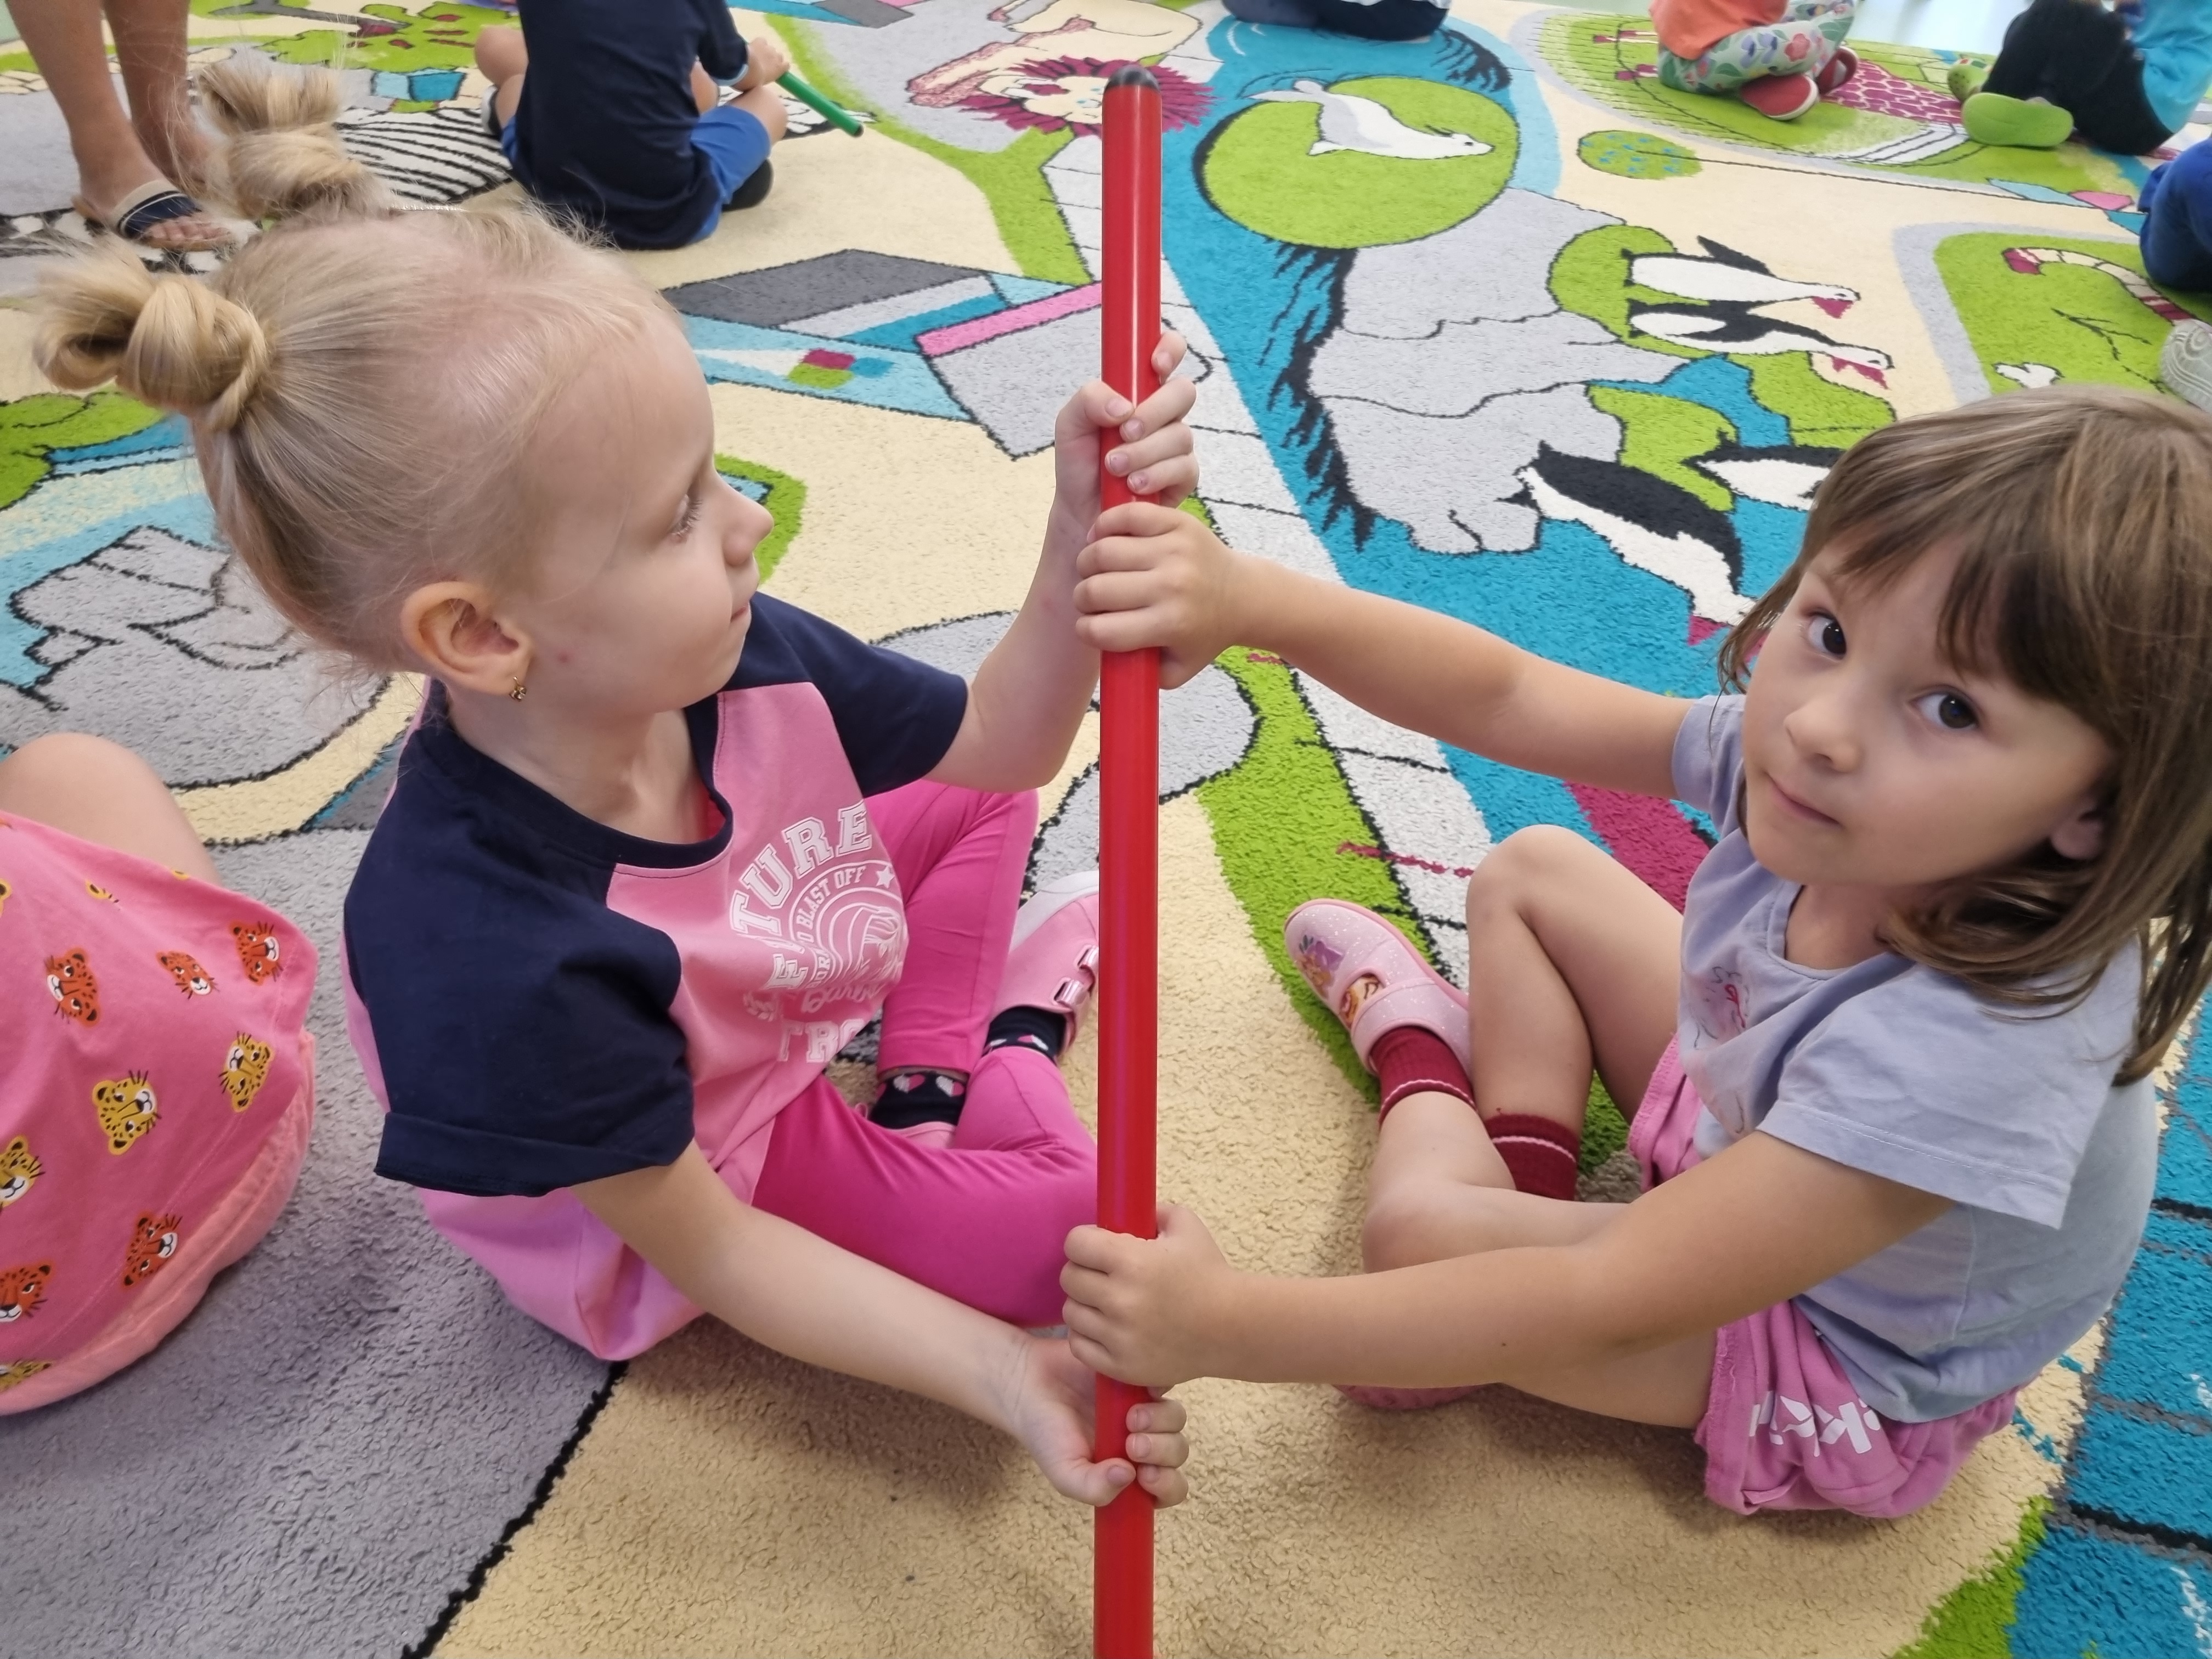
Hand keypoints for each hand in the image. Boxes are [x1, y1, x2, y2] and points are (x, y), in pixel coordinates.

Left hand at [743, 33, 791, 88]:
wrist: (746, 68)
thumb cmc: (753, 81)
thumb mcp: (761, 84)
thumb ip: (765, 79)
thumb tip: (760, 79)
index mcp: (779, 69)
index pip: (786, 65)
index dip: (781, 66)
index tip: (775, 69)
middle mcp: (777, 57)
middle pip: (779, 56)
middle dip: (773, 58)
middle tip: (764, 63)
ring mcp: (769, 48)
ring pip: (770, 48)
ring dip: (765, 51)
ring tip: (757, 56)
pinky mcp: (761, 41)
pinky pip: (762, 41)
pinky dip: (758, 44)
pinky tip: (753, 47)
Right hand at [1003, 1334, 1190, 1506]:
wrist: (1027, 1384)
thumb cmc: (1046, 1434)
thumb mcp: (1064, 1472)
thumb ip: (1093, 1488)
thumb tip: (1129, 1476)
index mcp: (1129, 1474)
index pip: (1169, 1489)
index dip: (1166, 1485)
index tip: (1145, 1475)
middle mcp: (1142, 1443)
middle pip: (1177, 1452)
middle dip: (1161, 1451)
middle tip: (1132, 1443)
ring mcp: (1142, 1410)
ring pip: (1175, 1419)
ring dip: (1160, 1421)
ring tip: (1131, 1416)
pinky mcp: (1137, 1379)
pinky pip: (1165, 1383)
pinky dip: (1159, 1386)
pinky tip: (1136, 1389)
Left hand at [1051, 333, 1199, 535]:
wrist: (1081, 513)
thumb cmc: (1079, 463)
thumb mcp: (1070, 424)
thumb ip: (1090, 399)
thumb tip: (1125, 406)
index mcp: (1139, 389)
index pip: (1168, 351)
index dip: (1170, 349)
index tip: (1155, 365)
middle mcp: (1164, 413)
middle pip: (1183, 392)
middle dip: (1154, 412)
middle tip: (1123, 433)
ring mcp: (1176, 444)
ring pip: (1181, 435)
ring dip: (1144, 452)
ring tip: (1115, 468)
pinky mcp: (1183, 476)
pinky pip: (1185, 468)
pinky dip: (1156, 475)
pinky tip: (1134, 485)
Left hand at [1060, 1204, 1238, 1387]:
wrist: (1234, 1328)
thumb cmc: (1209, 1273)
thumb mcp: (1186, 1226)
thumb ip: (1152, 1210)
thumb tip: (1124, 1210)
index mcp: (1132, 1261)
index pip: (1075, 1243)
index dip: (1084, 1240)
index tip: (1096, 1245)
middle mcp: (1121, 1299)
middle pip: (1069, 1278)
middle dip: (1083, 1270)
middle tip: (1101, 1272)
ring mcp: (1120, 1336)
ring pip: (1072, 1313)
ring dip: (1084, 1303)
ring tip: (1106, 1300)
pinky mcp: (1122, 1365)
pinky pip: (1080, 1346)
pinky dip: (1087, 1335)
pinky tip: (1105, 1326)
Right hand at [1073, 504, 1247, 687]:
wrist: (1243, 595)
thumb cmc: (1203, 633)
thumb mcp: (1175, 669)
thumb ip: (1139, 673)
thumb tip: (1104, 656)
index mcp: (1170, 624)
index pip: (1101, 630)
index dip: (1085, 630)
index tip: (1089, 626)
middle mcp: (1172, 585)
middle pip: (1096, 589)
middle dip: (1083, 598)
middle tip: (1090, 598)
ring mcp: (1175, 550)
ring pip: (1103, 550)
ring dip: (1088, 562)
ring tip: (1094, 570)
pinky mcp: (1178, 522)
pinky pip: (1126, 516)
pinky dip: (1105, 525)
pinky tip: (1102, 538)